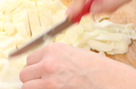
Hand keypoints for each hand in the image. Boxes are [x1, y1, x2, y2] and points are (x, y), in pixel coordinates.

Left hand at [20, 43, 135, 88]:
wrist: (110, 81)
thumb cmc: (97, 68)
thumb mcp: (74, 54)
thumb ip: (55, 58)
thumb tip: (41, 65)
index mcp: (53, 50)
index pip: (29, 59)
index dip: (35, 67)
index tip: (39, 72)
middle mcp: (48, 64)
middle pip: (24, 74)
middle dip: (32, 79)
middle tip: (41, 83)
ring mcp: (49, 81)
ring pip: (26, 86)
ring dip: (34, 88)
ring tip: (45, 88)